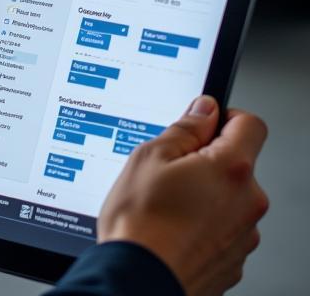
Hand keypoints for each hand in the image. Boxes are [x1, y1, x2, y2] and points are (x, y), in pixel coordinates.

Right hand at [98, 95, 268, 295]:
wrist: (138, 281)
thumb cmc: (141, 223)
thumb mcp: (149, 157)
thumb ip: (184, 129)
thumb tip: (204, 110)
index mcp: (231, 169)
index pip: (250, 124)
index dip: (225, 116)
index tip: (204, 122)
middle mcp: (249, 203)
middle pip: (237, 164)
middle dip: (207, 160)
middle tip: (168, 170)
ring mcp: (244, 236)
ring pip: (228, 198)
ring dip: (205, 194)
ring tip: (165, 205)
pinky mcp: (234, 261)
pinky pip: (223, 229)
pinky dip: (203, 224)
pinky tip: (172, 228)